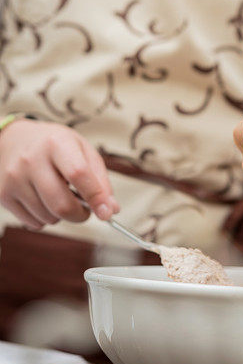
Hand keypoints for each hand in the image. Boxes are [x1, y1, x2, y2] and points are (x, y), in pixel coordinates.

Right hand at [0, 120, 118, 230]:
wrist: (13, 140)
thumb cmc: (53, 145)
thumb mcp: (82, 150)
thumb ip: (100, 180)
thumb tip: (110, 209)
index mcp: (56, 143)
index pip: (79, 174)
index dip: (96, 197)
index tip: (107, 212)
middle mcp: (31, 160)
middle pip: (62, 204)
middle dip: (80, 215)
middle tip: (84, 210)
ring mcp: (15, 178)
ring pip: (49, 217)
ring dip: (61, 216)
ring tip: (59, 196)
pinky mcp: (4, 194)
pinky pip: (33, 223)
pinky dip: (45, 218)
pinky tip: (43, 200)